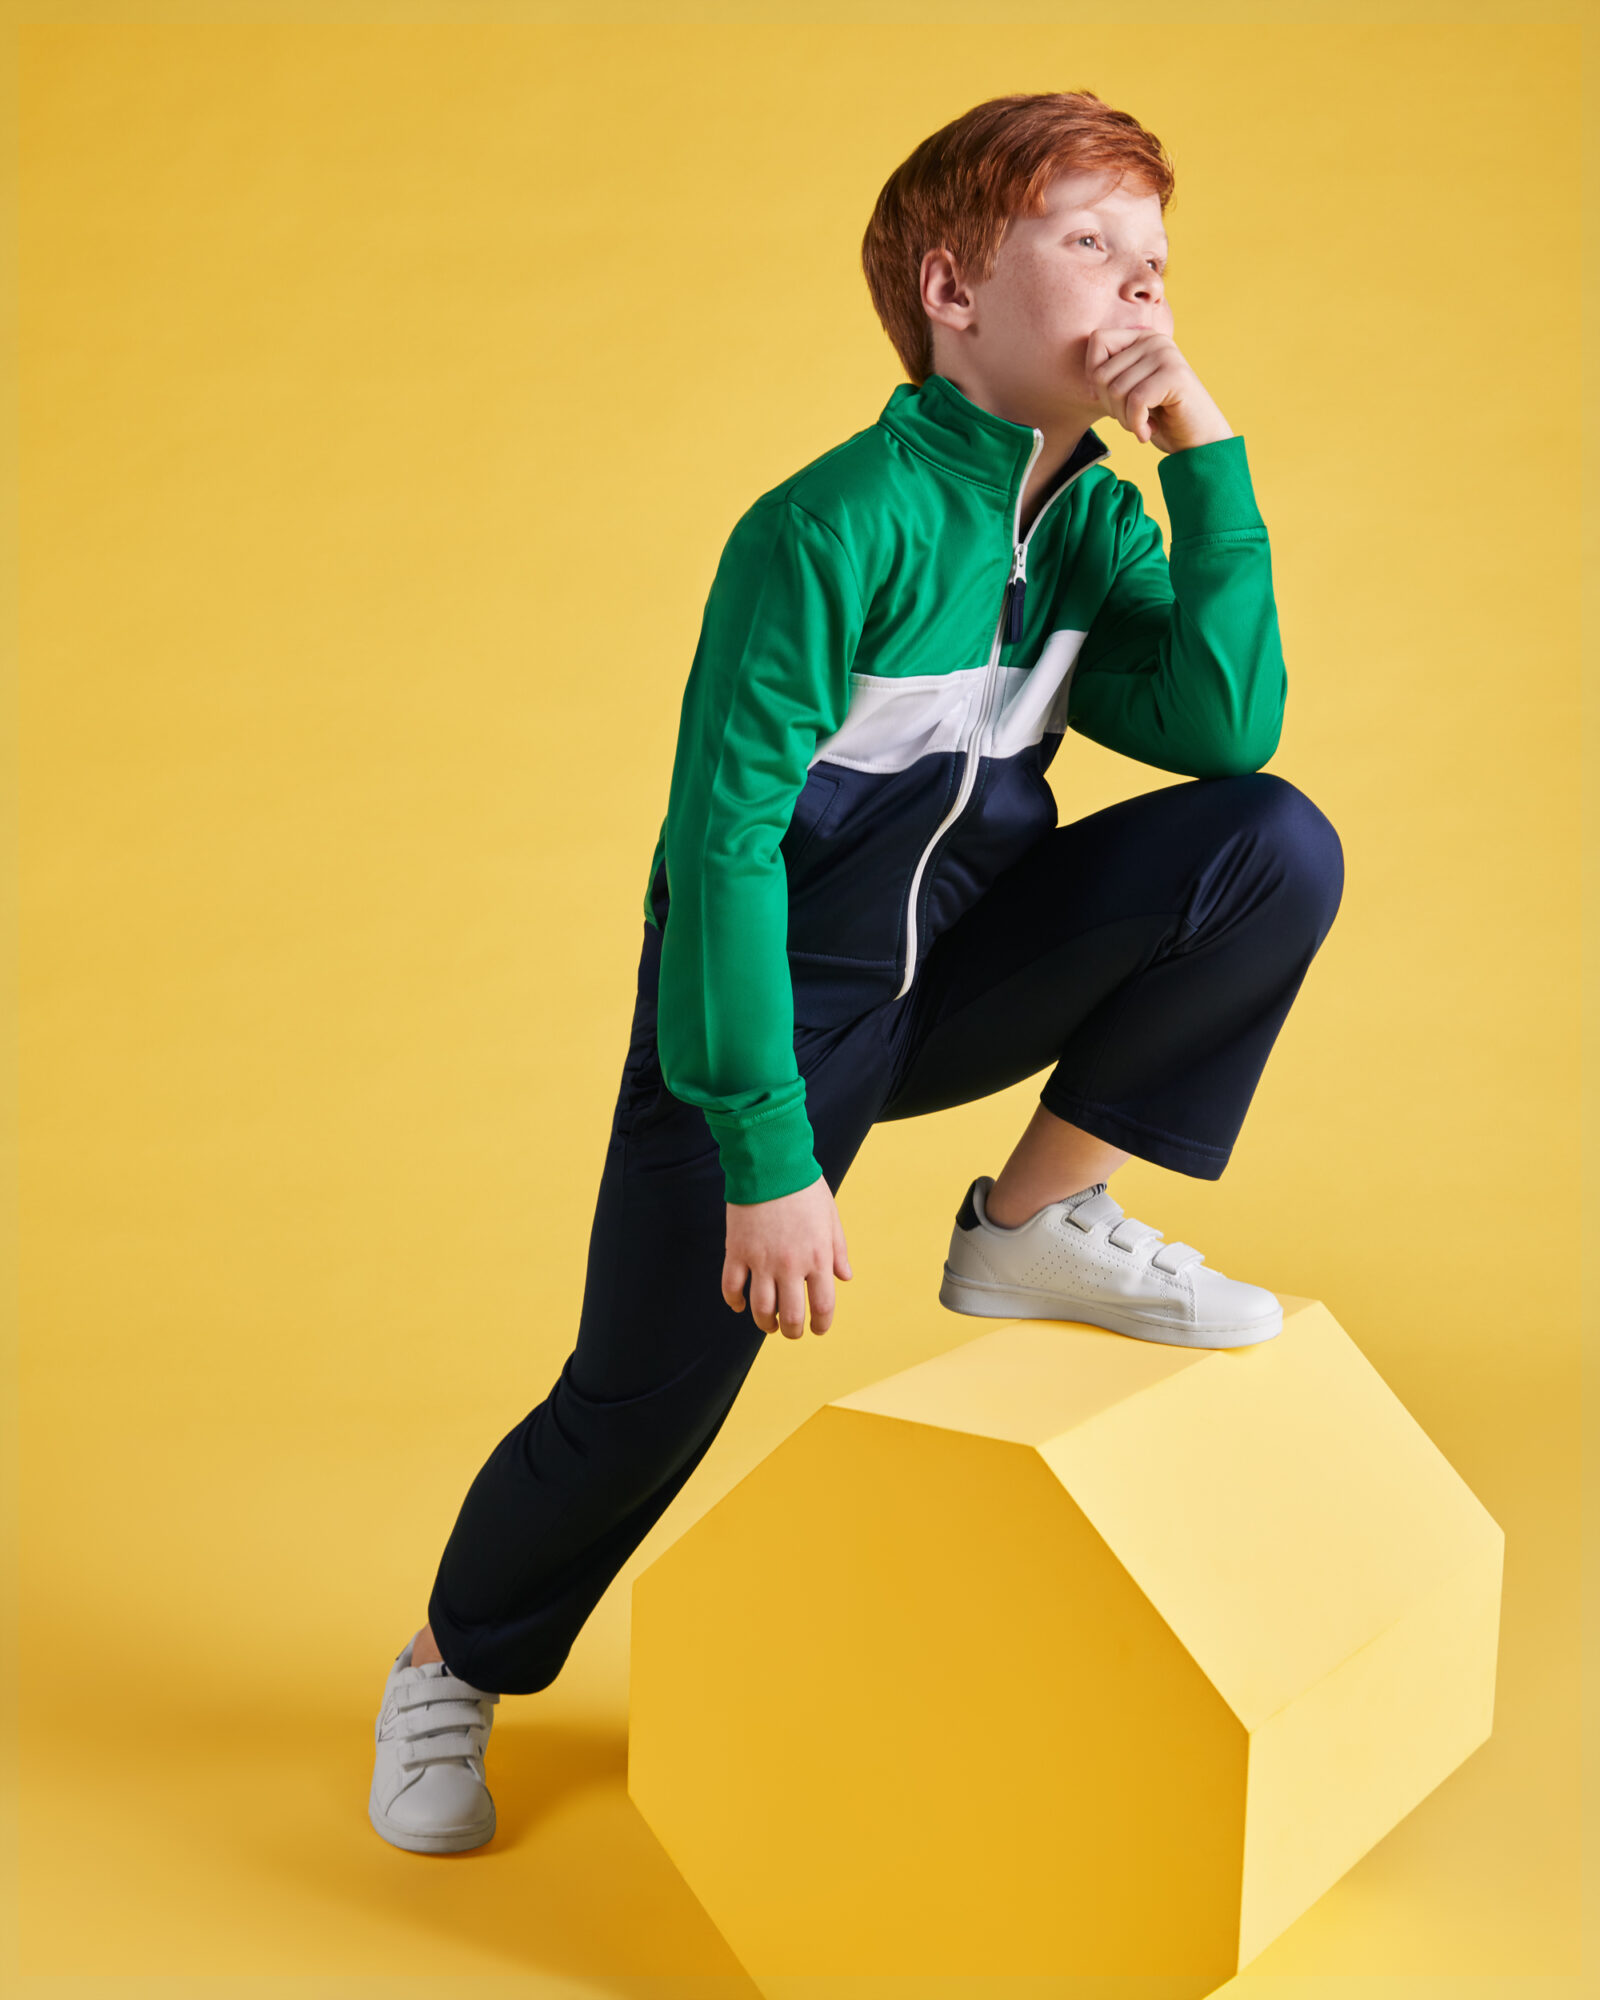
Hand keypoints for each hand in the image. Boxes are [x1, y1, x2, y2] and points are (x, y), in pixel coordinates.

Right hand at [723, 1173, 852, 1338]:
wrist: (771, 1162)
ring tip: (769, 1325)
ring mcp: (761, 1260)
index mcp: (818, 1257)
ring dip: (765, 1323)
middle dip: (793, 1331)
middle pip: (791, 1315)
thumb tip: (845, 1278)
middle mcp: (790, 1264)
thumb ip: (838, 1250)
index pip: (822, 1305)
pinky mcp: (737, 1251)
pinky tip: (740, 1306)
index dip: (821, 1324)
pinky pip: (731, 1287)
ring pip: (761, 1308)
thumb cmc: (804, 1187)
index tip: (817, 1329)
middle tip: (792, 1332)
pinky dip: (734, 1302)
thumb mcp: (831, 1217)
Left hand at [1085, 325, 1232, 453]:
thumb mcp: (1129, 392)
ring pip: (1116, 390)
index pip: (1097, 340)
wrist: (1198, 442)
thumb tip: (1089, 376)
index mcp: (1141, 338)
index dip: (1094, 377)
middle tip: (1132, 418)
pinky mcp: (1175, 376)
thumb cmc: (1160, 419)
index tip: (1111, 400)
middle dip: (1110, 406)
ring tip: (1142, 424)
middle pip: (1102, 373)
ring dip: (1124, 419)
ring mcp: (1166, 355)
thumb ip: (1110, 375)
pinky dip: (1136, 425)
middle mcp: (1154, 340)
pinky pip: (1135, 402)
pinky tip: (1147, 432)